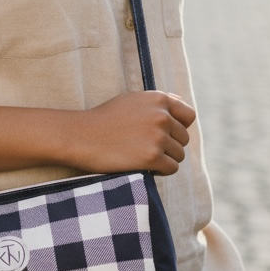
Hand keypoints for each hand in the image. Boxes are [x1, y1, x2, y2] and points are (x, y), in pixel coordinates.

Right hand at [70, 91, 195, 175]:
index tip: (164, 135)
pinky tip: (144, 167)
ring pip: (179, 155)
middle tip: (147, 149)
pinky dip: (161, 171)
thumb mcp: (131, 100)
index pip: (189, 116)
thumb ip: (158, 102)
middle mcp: (162, 115)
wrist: (81, 136)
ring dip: (165, 159)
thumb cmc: (104, 119)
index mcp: (158, 99)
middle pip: (184, 138)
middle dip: (170, 146)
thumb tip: (182, 104)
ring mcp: (158, 136)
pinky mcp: (152, 157)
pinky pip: (171, 168)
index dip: (179, 127)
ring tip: (143, 158)